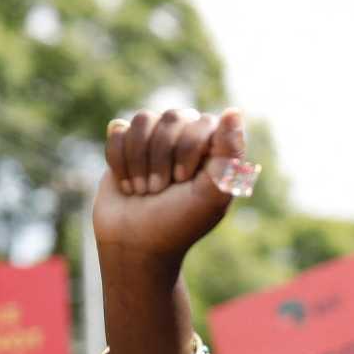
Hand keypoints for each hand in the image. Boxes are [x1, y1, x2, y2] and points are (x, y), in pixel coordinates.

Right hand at [92, 108, 252, 269]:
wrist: (135, 243)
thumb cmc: (179, 222)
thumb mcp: (211, 193)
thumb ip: (229, 154)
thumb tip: (234, 110)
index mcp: (215, 147)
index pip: (203, 123)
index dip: (187, 150)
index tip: (182, 180)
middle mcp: (187, 136)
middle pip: (173, 117)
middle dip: (161, 158)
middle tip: (159, 190)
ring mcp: (155, 138)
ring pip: (144, 120)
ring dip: (139, 160)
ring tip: (144, 189)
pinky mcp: (126, 144)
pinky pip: (119, 130)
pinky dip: (119, 161)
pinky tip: (127, 184)